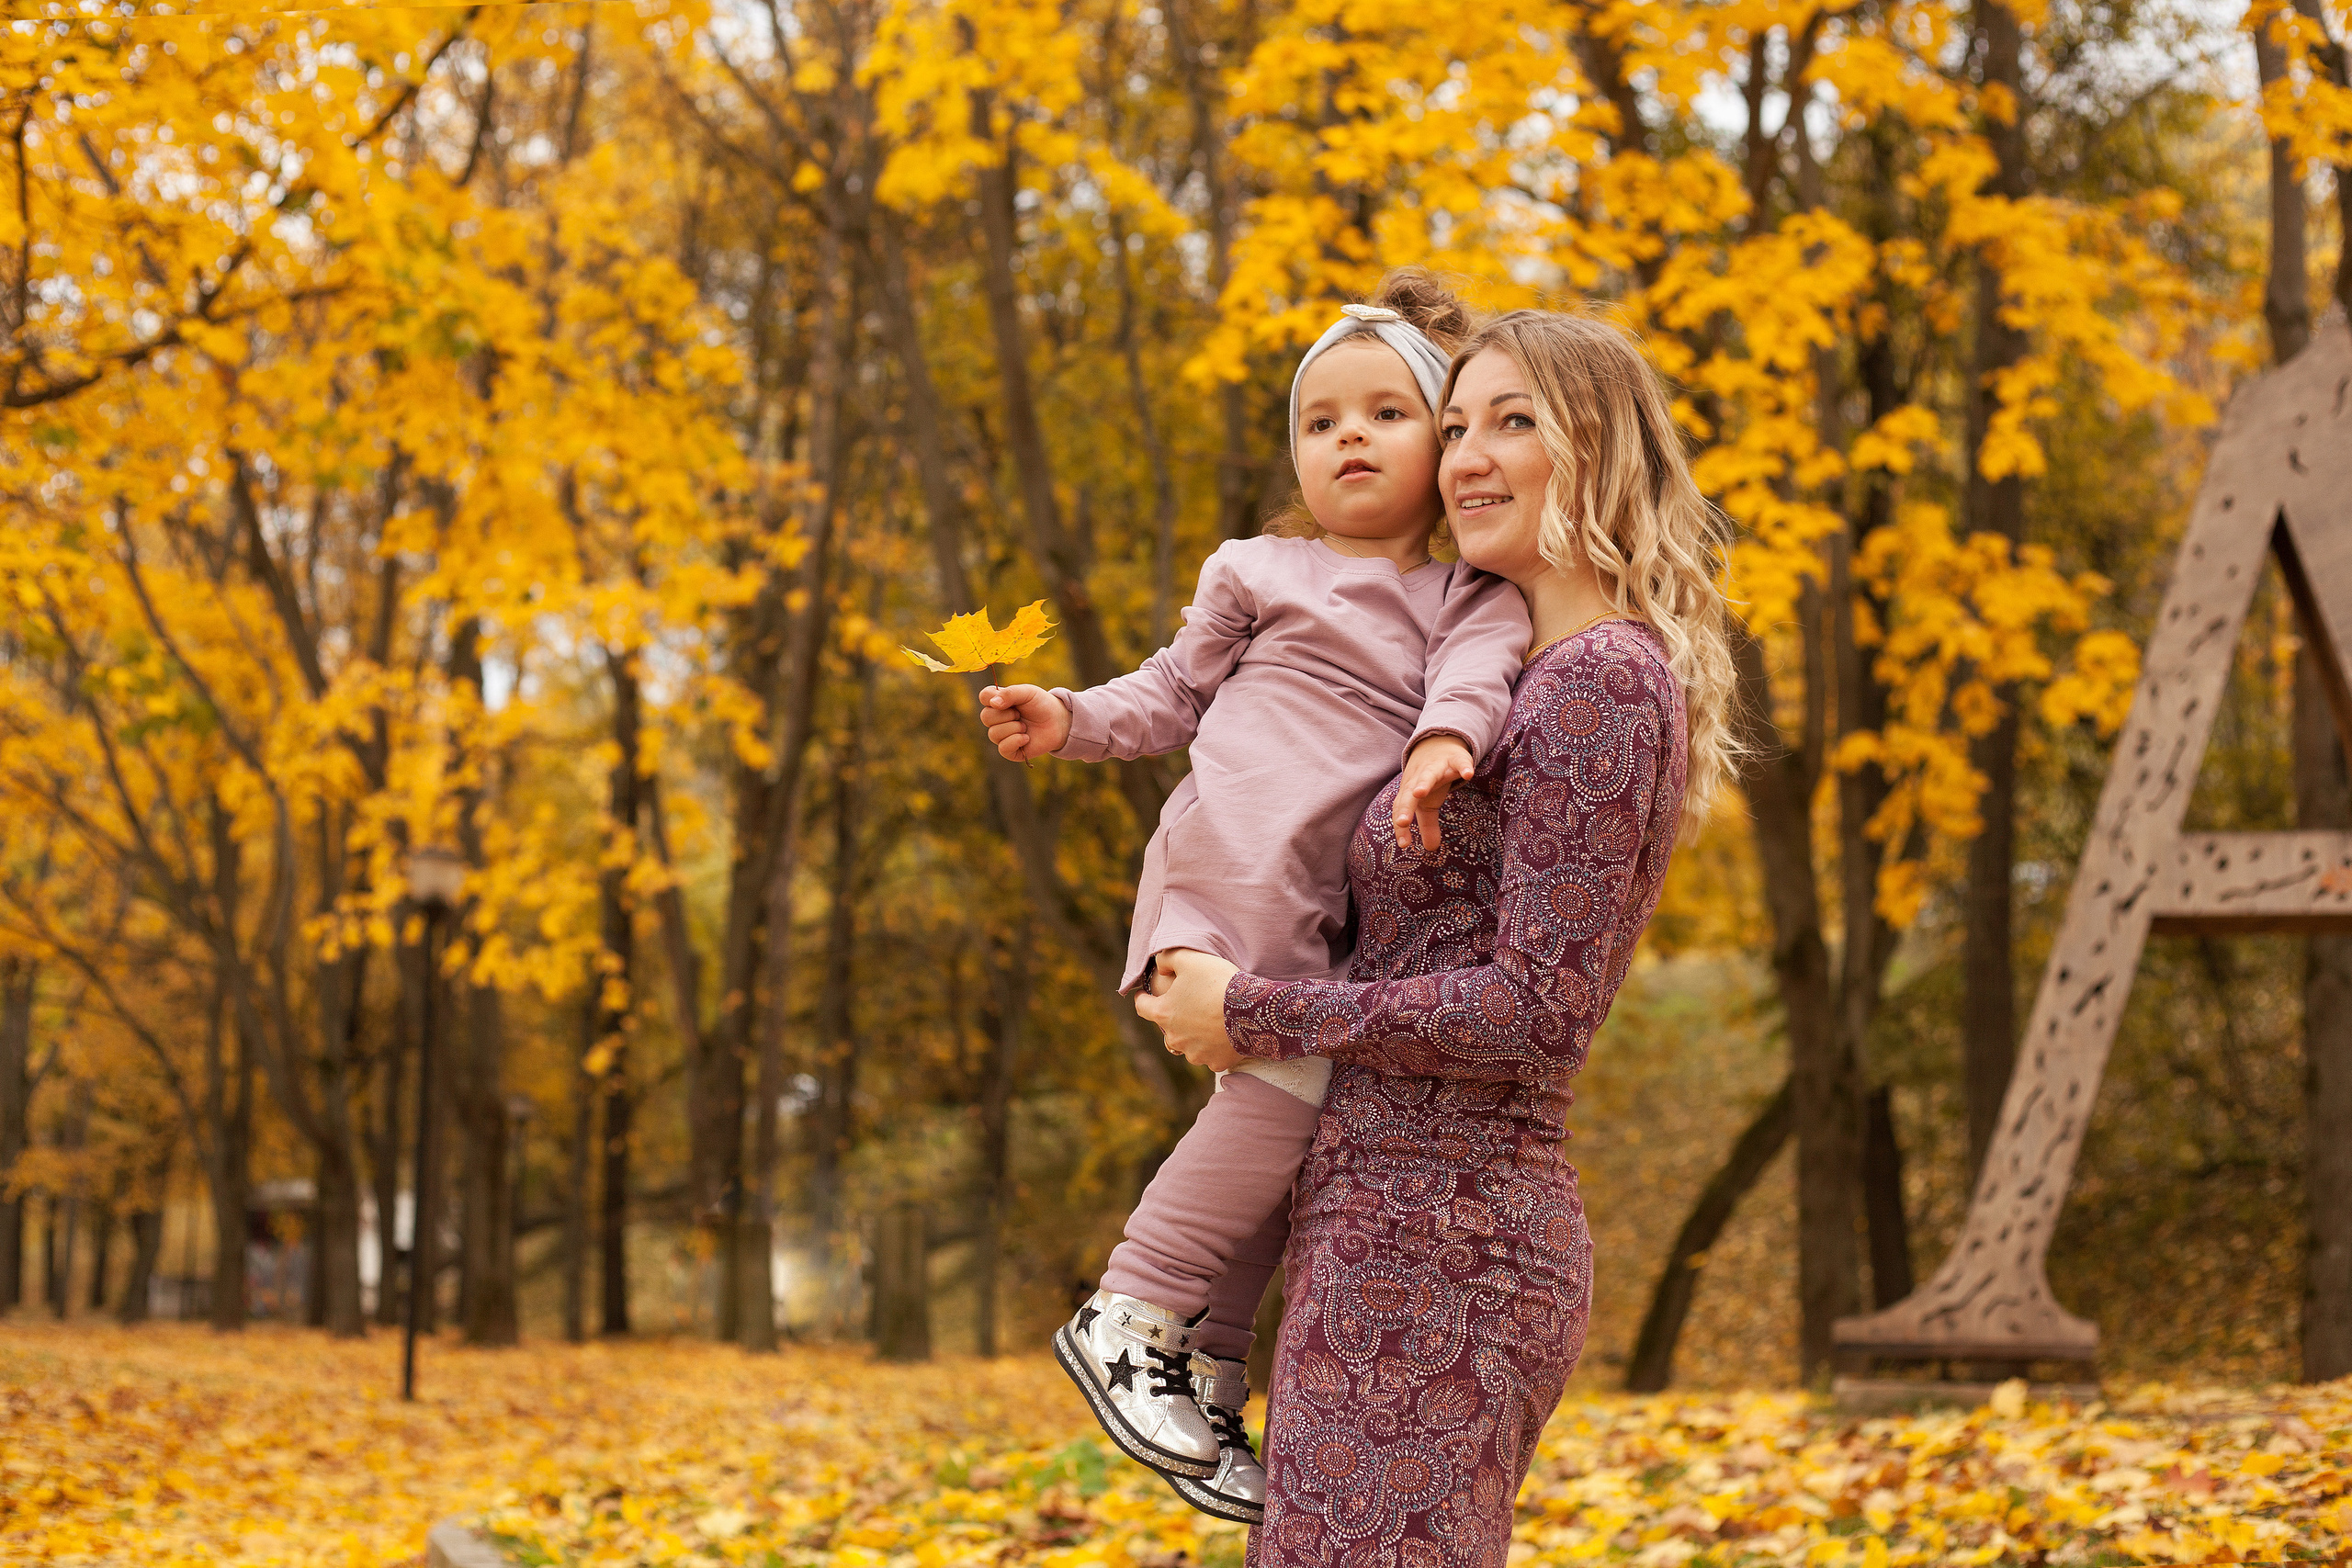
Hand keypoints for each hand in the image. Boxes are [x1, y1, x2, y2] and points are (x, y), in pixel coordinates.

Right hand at [978, 684, 1070, 760]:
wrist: (1058, 722)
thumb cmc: (1041, 704)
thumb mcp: (1027, 692)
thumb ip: (1010, 693)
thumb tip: (993, 704)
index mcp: (998, 702)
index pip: (984, 697)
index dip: (995, 697)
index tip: (1011, 699)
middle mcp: (996, 719)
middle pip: (986, 717)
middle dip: (1006, 715)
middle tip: (1020, 714)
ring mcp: (1002, 735)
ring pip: (993, 734)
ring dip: (1013, 728)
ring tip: (1025, 726)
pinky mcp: (1009, 751)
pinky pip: (1002, 748)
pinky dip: (1016, 741)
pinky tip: (1026, 738)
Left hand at [1133, 948, 1242, 1070]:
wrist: (1253, 1010)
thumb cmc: (1218, 982)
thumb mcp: (1190, 959)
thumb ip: (1168, 958)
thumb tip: (1160, 967)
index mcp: (1164, 1013)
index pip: (1142, 1006)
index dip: (1142, 998)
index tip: (1144, 995)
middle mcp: (1175, 1038)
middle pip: (1168, 1027)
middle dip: (1175, 1016)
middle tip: (1192, 1003)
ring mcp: (1195, 1053)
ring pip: (1189, 1043)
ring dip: (1195, 1034)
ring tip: (1211, 1020)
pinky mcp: (1216, 1063)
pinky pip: (1211, 1054)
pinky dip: (1215, 1046)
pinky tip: (1226, 1034)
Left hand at [1393, 734, 1474, 851]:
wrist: (1438, 743)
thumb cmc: (1429, 779)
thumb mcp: (1428, 803)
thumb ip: (1427, 825)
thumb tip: (1430, 849)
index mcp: (1409, 790)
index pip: (1401, 808)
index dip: (1401, 826)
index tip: (1404, 845)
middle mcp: (1419, 778)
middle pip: (1409, 793)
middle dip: (1405, 806)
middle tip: (1402, 821)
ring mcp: (1437, 766)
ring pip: (1428, 774)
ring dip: (1423, 783)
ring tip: (1419, 793)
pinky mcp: (1455, 758)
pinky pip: (1460, 762)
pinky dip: (1463, 766)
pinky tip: (1468, 775)